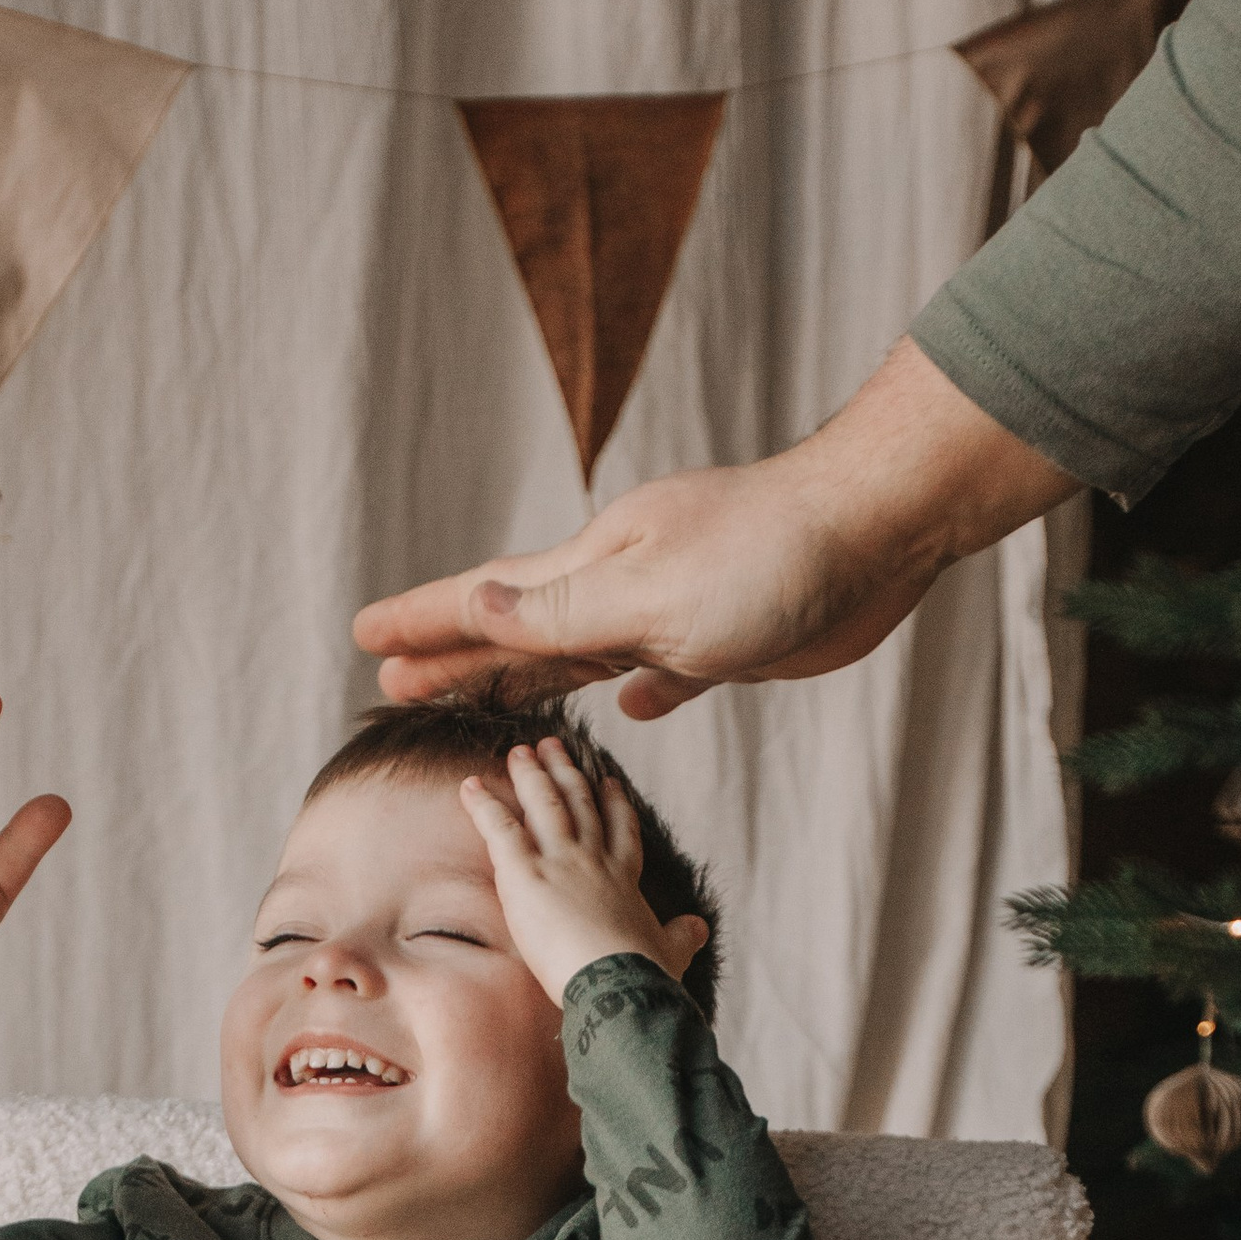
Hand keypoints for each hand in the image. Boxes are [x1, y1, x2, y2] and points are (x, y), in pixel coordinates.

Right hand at [356, 340, 1074, 721]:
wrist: (875, 531)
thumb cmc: (768, 558)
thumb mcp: (651, 596)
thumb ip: (563, 611)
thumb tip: (477, 602)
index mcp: (595, 567)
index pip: (488, 599)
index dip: (425, 622)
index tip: (365, 638)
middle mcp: (625, 583)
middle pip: (521, 628)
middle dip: (456, 655)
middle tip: (392, 680)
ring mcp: (676, 608)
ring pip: (582, 651)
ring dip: (530, 674)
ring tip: (484, 696)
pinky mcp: (731, 637)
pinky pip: (666, 669)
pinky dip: (638, 690)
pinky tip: (632, 709)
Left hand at [460, 739, 706, 1002]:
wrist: (618, 982)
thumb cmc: (645, 974)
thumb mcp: (671, 951)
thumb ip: (682, 936)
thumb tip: (700, 928)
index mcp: (624, 877)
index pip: (620, 829)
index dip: (613, 803)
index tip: (606, 781)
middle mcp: (593, 859)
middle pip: (578, 804)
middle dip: (564, 772)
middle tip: (551, 746)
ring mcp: (560, 860)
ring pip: (543, 805)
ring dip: (529, 775)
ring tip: (518, 752)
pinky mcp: (526, 873)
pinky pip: (500, 829)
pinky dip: (483, 805)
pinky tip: (469, 786)